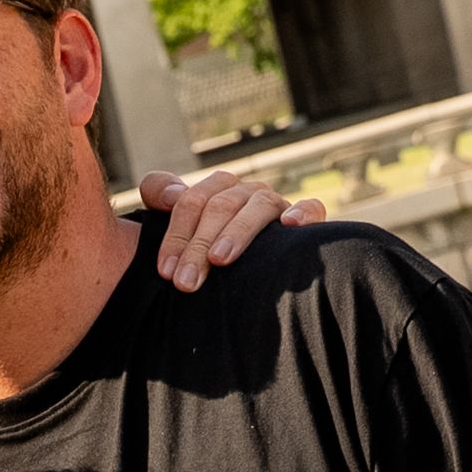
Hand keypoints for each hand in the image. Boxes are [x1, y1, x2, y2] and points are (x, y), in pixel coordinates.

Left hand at [136, 171, 324, 291]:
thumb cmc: (204, 245)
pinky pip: (311, 207)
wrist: (252, 268)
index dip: (175, 235)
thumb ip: (159, 194)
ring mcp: (276, 202)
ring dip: (237, 232)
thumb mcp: (177, 222)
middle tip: (186, 282)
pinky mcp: (307, 217)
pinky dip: (303, 212)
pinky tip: (289, 225)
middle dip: (198, 245)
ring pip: (258, 206)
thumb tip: (171, 194)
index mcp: (216, 189)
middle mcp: (245, 192)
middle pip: (219, 207)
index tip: (165, 271)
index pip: (190, 202)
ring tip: (220, 259)